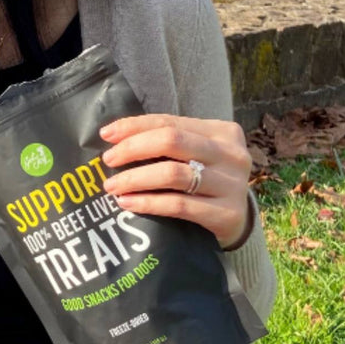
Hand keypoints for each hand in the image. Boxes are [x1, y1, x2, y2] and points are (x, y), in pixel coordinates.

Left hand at [98, 115, 253, 248]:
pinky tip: (127, 203)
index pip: (170, 122)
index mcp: (223, 132)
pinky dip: (148, 203)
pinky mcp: (227, 214)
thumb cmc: (207, 183)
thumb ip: (170, 144)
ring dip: (136, 179)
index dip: (135, 126)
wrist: (238, 222)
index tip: (106, 134)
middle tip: (108, 160)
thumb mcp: (196, 156)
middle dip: (133, 148)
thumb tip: (116, 138)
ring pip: (173, 174)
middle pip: (172, 141)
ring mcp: (232, 185)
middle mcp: (231, 154)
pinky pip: (178, 205)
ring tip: (113, 186)